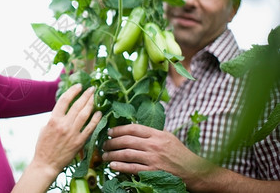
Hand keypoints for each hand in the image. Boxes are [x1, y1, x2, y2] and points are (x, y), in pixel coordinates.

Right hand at [33, 84, 101, 177]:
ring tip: (95, 97)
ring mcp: (72, 133)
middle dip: (85, 95)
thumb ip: (54, 118)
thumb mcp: (44, 128)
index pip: (64, 100)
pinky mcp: (79, 142)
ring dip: (91, 104)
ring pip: (85, 114)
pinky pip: (90, 128)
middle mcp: (64, 125)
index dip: (73, 91)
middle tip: (91, 88)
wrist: (46, 164)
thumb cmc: (43, 146)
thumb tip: (62, 110)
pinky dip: (95, 120)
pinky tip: (99, 113)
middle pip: (77, 105)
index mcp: (53, 119)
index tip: (79, 86)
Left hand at [102, 124, 279, 192]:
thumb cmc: (180, 153)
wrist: (194, 171)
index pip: (133, 128)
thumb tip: (134, 128)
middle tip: (104, 144)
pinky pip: (132, 168)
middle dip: (112, 142)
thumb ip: (153, 132)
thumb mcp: (168, 136)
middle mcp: (154, 145)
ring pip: (127, 153)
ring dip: (113, 154)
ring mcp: (153, 159)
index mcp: (157, 134)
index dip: (119, 129)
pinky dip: (120, 166)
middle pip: (127, 140)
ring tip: (105, 155)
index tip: (110, 132)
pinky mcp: (153, 171)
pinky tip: (113, 165)